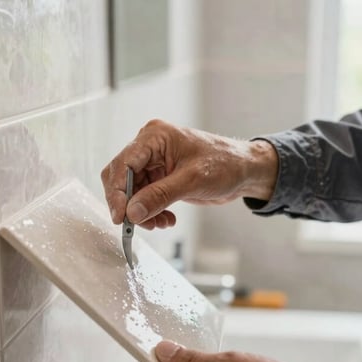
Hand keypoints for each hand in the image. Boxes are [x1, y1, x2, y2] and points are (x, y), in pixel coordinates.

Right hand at [101, 120, 277, 229]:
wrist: (244, 171)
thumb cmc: (225, 164)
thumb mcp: (192, 181)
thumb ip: (160, 196)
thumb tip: (132, 212)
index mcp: (154, 137)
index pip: (122, 164)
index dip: (116, 192)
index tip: (120, 216)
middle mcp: (150, 147)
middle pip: (122, 179)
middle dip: (129, 204)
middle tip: (138, 224)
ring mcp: (154, 163)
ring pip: (132, 192)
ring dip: (142, 212)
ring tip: (159, 223)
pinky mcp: (161, 178)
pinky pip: (145, 198)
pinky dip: (152, 212)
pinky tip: (166, 219)